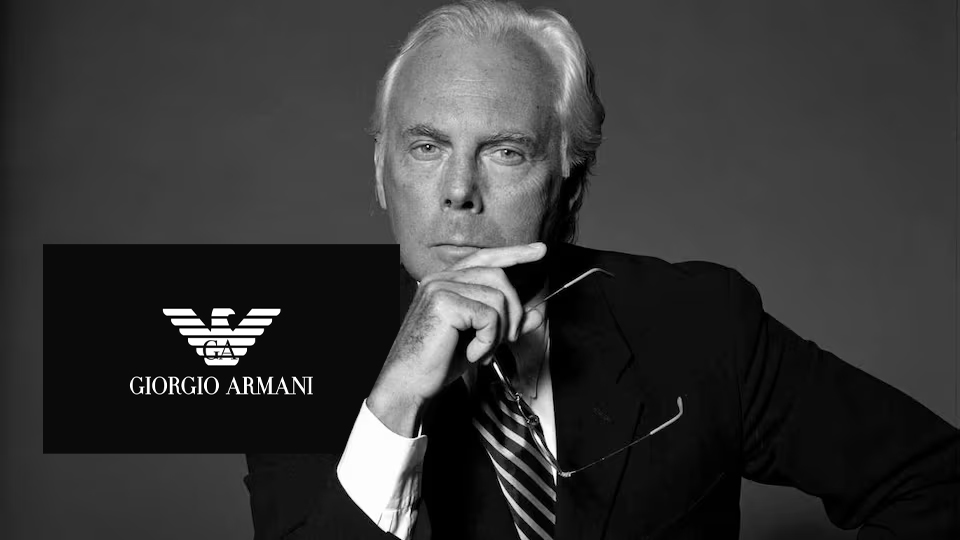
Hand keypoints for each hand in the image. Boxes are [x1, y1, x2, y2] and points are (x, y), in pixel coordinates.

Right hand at [367, 242, 546, 435]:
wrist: (408, 384)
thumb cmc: (438, 362)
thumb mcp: (480, 338)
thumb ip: (507, 322)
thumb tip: (538, 312)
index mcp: (445, 281)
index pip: (485, 257)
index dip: (514, 253)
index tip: (540, 250)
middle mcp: (440, 278)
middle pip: (498, 275)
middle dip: (514, 309)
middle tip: (508, 339)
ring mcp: (440, 287)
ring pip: (498, 297)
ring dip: (501, 331)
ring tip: (484, 350)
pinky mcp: (444, 303)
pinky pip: (489, 315)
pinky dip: (489, 339)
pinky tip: (473, 353)